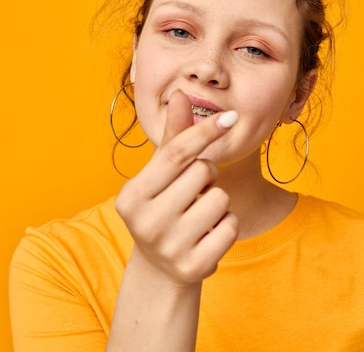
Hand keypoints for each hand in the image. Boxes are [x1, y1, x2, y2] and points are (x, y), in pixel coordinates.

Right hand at [115, 90, 238, 284]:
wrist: (162, 267)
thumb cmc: (162, 208)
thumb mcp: (161, 175)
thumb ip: (173, 138)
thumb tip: (181, 96)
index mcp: (132, 195)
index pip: (175, 153)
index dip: (205, 131)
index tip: (231, 116)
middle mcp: (145, 222)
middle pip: (202, 172)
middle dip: (207, 174)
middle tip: (193, 191)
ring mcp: (169, 247)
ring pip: (221, 199)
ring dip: (218, 201)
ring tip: (200, 213)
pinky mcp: (194, 266)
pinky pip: (231, 226)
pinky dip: (227, 224)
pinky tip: (208, 233)